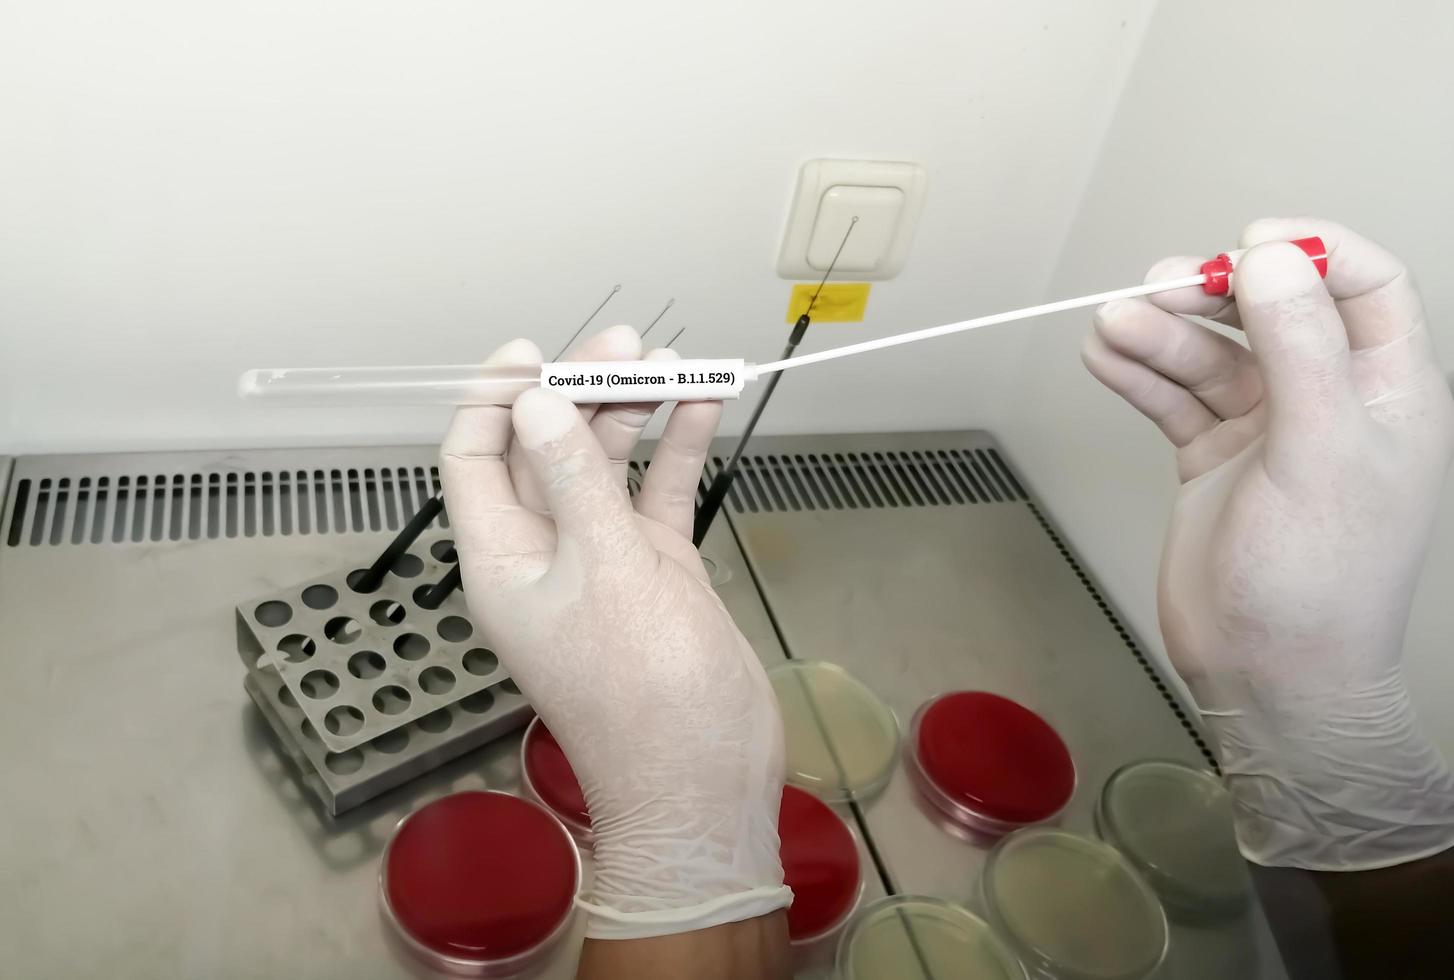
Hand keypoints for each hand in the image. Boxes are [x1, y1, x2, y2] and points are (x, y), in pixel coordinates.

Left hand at [440, 325, 789, 937]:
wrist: (704, 776)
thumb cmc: (641, 685)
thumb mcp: (603, 569)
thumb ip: (572, 480)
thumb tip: (536, 404)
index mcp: (502, 559)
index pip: (474, 459)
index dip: (495, 400)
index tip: (534, 353)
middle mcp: (545, 553)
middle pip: (545, 450)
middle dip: (579, 391)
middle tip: (624, 345)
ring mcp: (603, 560)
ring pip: (605, 466)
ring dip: (632, 413)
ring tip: (669, 363)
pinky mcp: (655, 570)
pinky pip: (657, 494)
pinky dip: (676, 450)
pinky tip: (702, 404)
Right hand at [1083, 218, 1453, 869]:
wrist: (1270, 676)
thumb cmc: (1321, 585)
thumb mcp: (1321, 452)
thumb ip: (1300, 348)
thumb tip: (1276, 261)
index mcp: (1386, 392)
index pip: (1365, 287)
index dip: (1311, 253)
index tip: (1248, 246)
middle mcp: (1328, 401)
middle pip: (1271, 311)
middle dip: (1213, 292)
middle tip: (1160, 287)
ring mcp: (1267, 430)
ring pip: (1212, 354)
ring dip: (1160, 333)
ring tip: (1113, 326)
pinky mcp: (1214, 458)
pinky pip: (1175, 397)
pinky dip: (1139, 374)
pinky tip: (1107, 358)